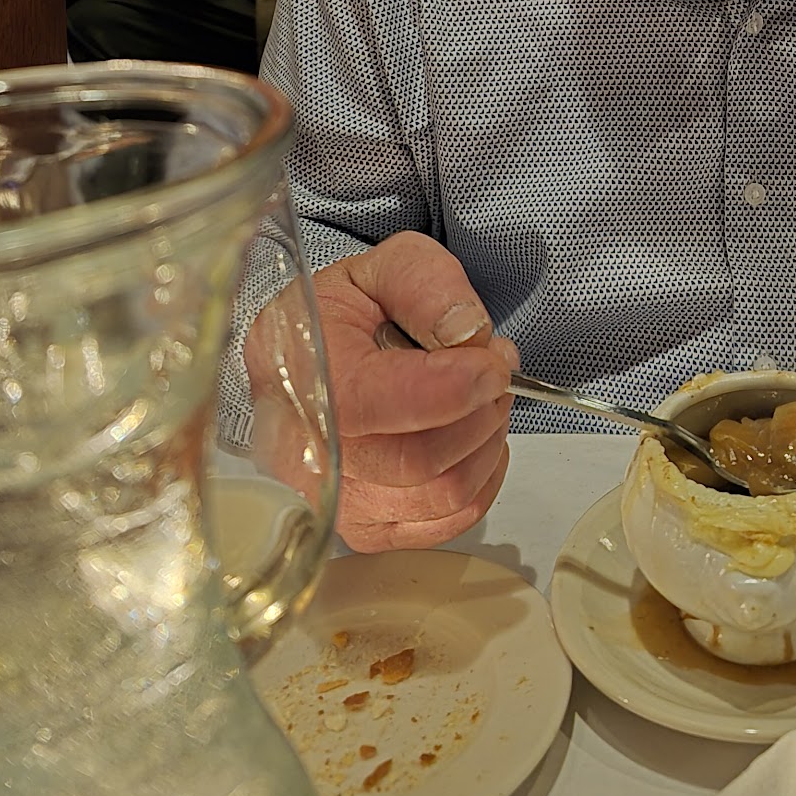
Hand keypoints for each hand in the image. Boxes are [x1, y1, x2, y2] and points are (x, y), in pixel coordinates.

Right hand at [248, 232, 515, 552]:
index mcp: (300, 372)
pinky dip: (483, 476)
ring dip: (487, 440)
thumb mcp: (383, 267)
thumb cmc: (346, 315)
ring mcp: (334, 501)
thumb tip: (466, 333)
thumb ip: (425, 283)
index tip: (491, 362)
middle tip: (495, 367)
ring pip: (442, 495)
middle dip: (480, 410)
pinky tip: (476, 436)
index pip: (373, 405)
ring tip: (484, 395)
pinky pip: (449, 520)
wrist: (313, 357)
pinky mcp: (367, 528)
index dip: (450, 388)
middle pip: (420, 461)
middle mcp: (304, 452)